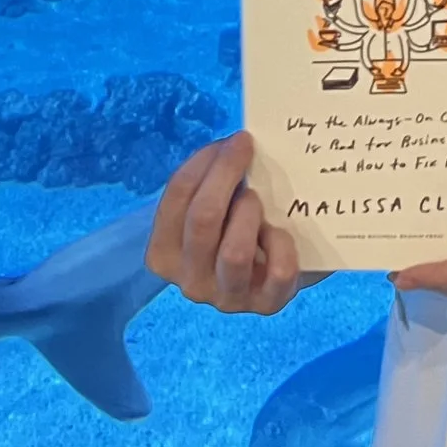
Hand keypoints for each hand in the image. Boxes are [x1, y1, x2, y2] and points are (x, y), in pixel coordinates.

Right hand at [145, 132, 305, 315]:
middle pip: (202, 219)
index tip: (233, 141)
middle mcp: (189, 282)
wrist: (276, 269)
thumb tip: (235, 145)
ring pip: (234, 252)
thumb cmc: (236, 228)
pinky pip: (278, 271)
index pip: (177, 197)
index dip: (205, 162)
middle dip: (225, 175)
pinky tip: (281, 233)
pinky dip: (283, 245)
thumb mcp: (216, 207)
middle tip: (247, 150)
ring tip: (257, 199)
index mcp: (164, 254)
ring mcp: (227, 298)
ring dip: (248, 214)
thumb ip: (213, 183)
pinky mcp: (266, 305)